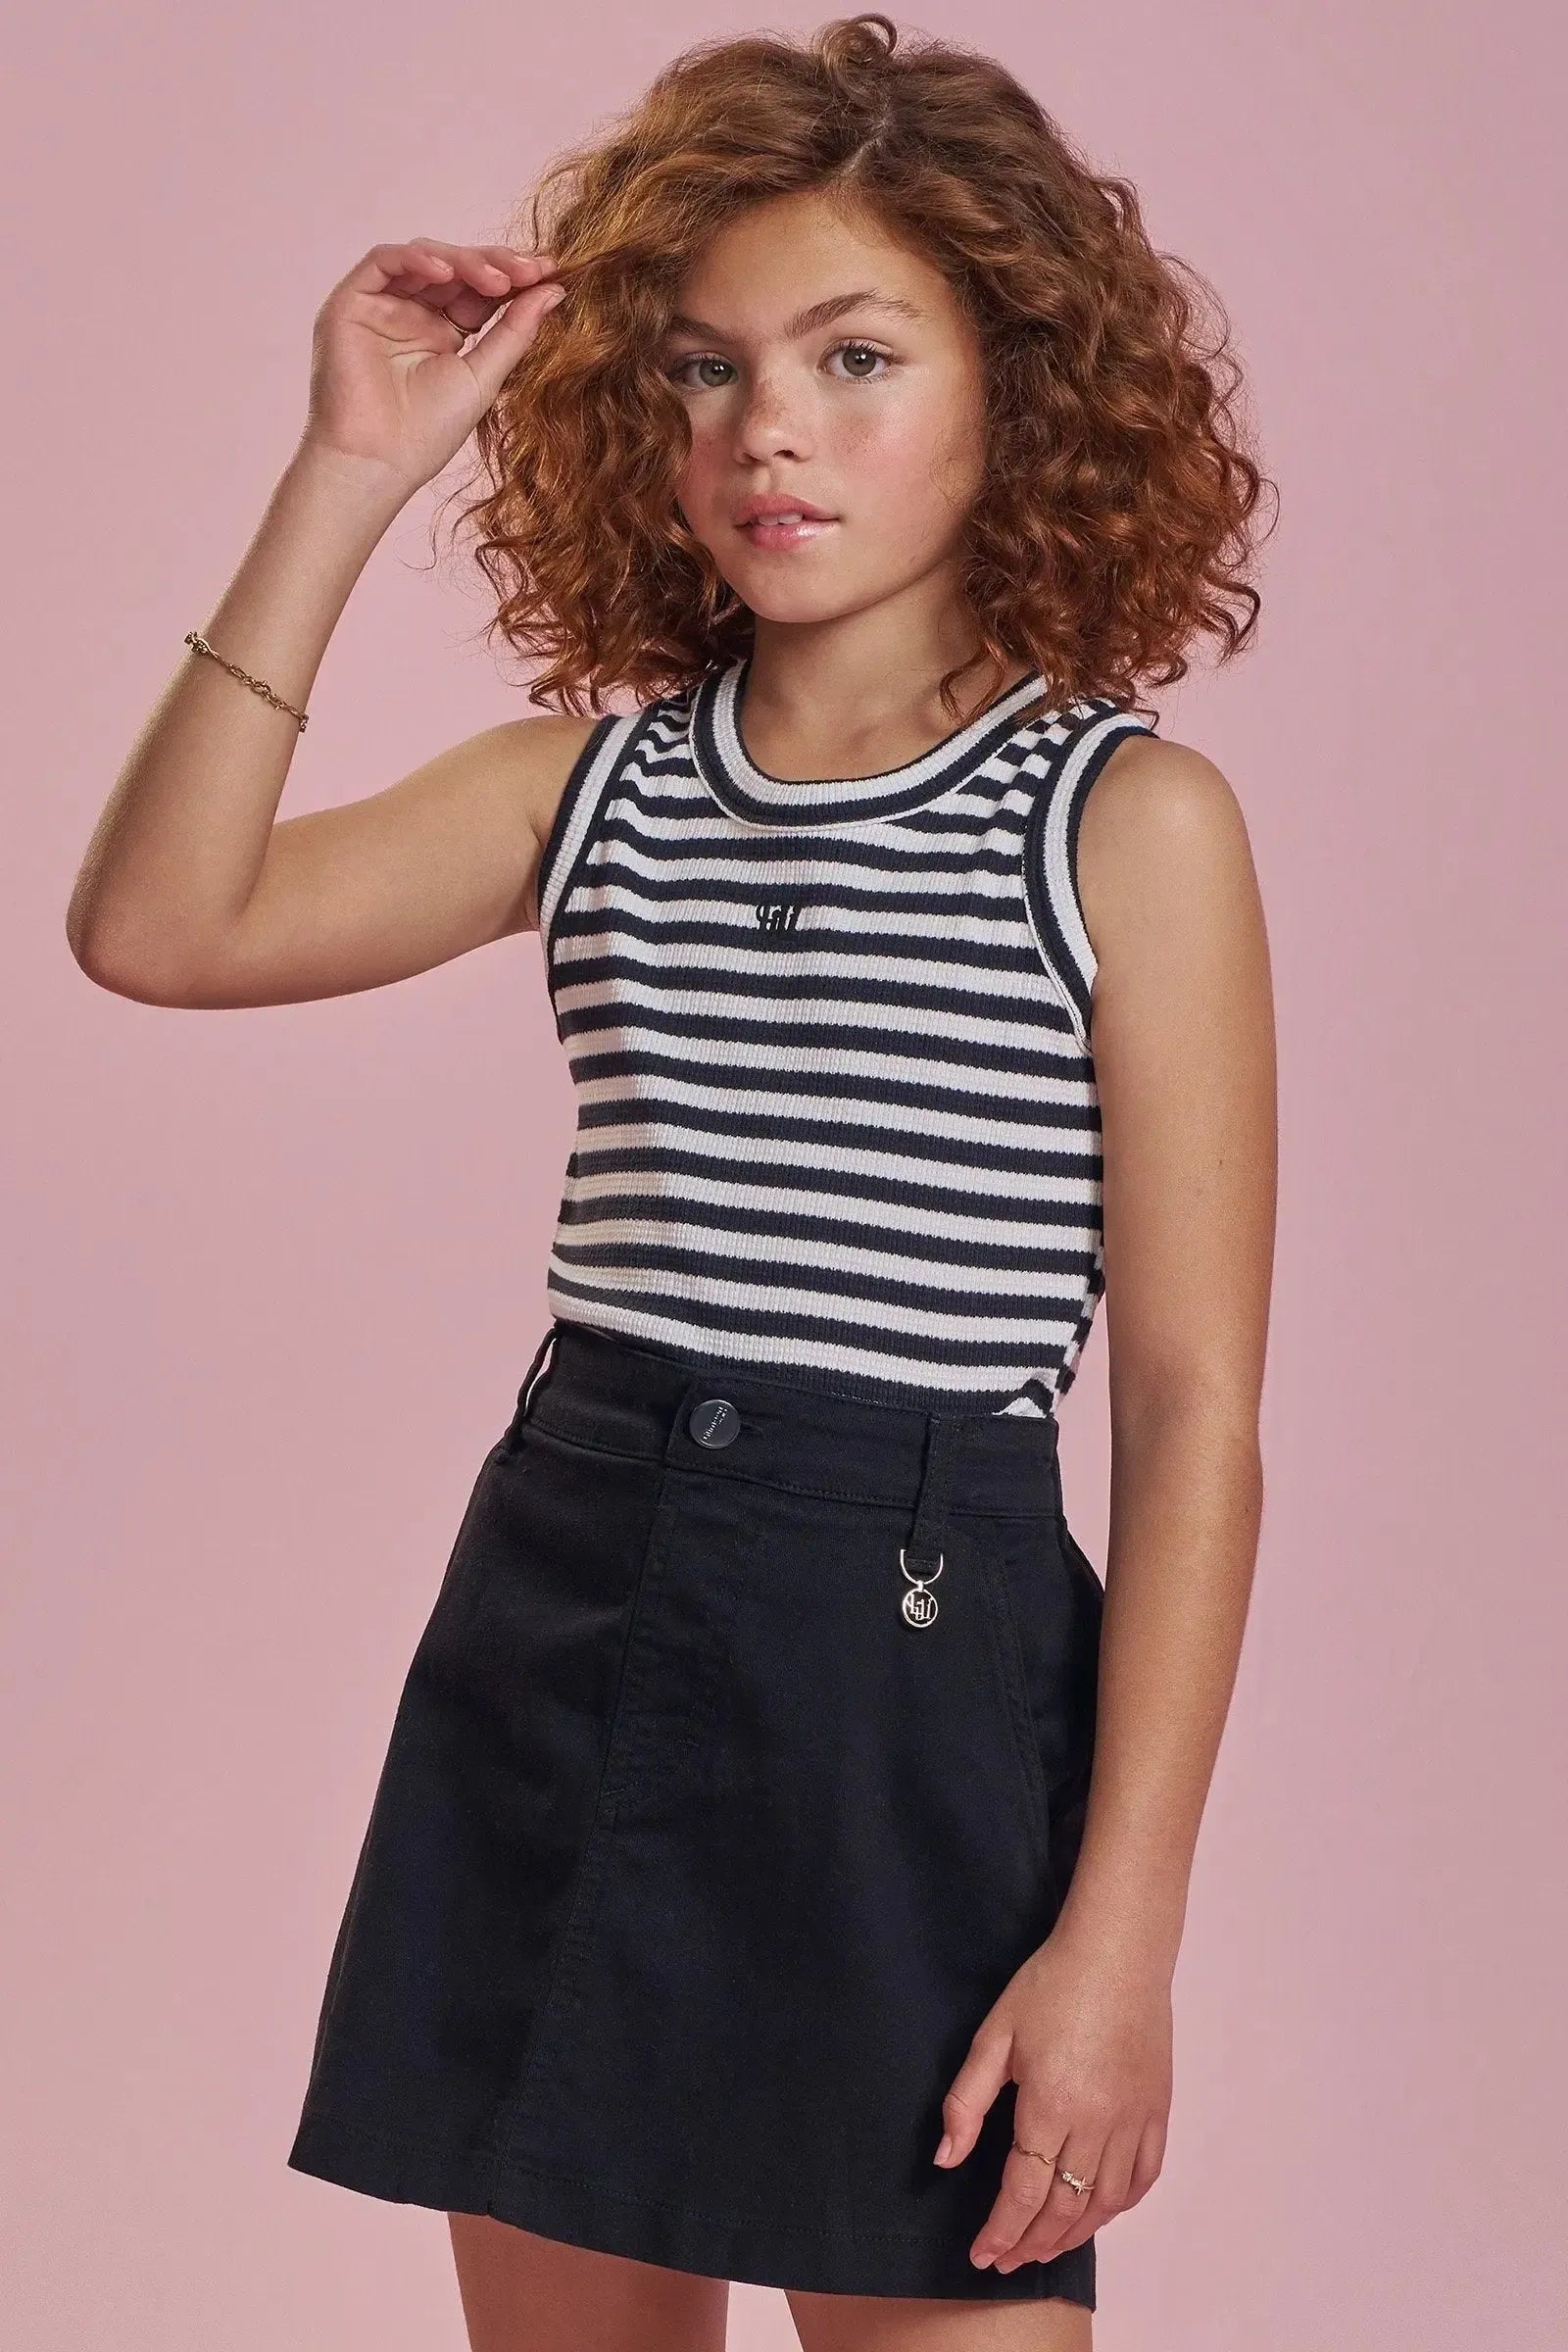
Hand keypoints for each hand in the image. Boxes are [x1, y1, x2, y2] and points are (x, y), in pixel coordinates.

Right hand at [296, 238, 568, 503]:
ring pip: (425, 259)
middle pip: (456, 269)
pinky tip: (447, 272)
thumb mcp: (483, 377)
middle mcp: (413, 315)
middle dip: (495, 265)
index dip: (513, 279)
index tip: (549, 273)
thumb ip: (515, 332)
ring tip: (498, 279)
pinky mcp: (352, 302)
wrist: (378, 461)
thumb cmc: (427, 433)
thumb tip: (553, 290)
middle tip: (530, 271)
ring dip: (464, 261)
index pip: (480, 292)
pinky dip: (416, 259)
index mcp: (443, 335)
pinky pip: (383, 261)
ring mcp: (382, 306)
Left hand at [933, 1921, 1171, 2272]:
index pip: (1023, 2192)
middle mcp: (1097, 2123)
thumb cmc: (1051, 1984)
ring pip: (1105, 2203)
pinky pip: (1142, 2178)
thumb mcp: (994, 2035)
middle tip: (1006, 2260)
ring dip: (1072, 2234)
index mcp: (1051, 2104)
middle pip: (1064, 2208)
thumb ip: (967, 2102)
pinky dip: (1118, 2205)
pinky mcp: (1157, 2111)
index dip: (1001, 2231)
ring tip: (1043, 2247)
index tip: (982, 2254)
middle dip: (1030, 2243)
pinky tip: (1096, 2212)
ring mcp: (1133, 2120)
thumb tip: (946, 2160)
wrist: (1117, 1951)